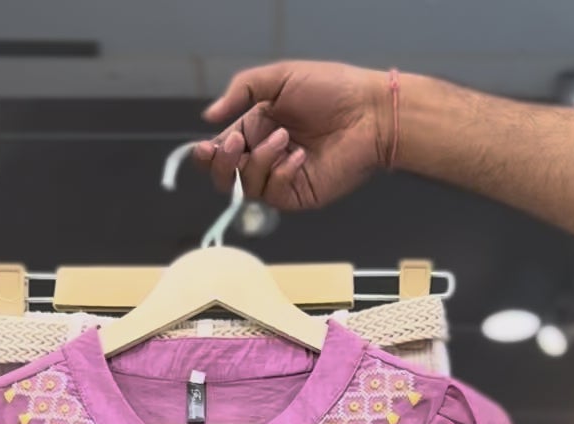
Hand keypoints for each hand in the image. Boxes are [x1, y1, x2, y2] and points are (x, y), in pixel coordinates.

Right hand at [193, 61, 391, 211]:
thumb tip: (208, 117)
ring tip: (285, 138)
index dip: (207, 154)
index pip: (221, 150)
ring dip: (260, 161)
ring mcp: (280, 178)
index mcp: (256, 128)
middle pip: (225, 177)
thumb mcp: (279, 78)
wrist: (368, 112)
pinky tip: (301, 157)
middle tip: (236, 144)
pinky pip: (273, 193)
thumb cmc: (329, 89)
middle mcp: (264, 156)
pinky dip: (282, 173)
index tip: (205, 148)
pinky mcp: (298, 195)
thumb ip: (242, 91)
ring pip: (246, 186)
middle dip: (223, 164)